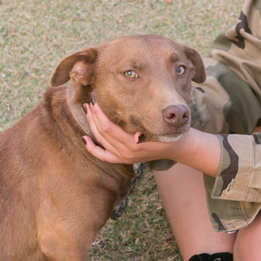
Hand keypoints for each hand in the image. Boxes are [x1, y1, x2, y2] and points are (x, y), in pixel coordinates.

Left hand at [82, 100, 221, 173]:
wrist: (176, 147)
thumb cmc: (167, 131)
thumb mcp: (156, 125)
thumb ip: (142, 121)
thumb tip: (124, 109)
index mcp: (133, 144)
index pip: (108, 128)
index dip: (99, 114)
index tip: (95, 101)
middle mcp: (126, 153)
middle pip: (102, 133)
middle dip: (93, 116)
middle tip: (89, 102)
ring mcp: (124, 158)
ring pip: (101, 141)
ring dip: (92, 125)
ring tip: (88, 111)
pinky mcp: (123, 160)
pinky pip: (103, 156)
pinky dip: (92, 148)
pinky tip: (84, 139)